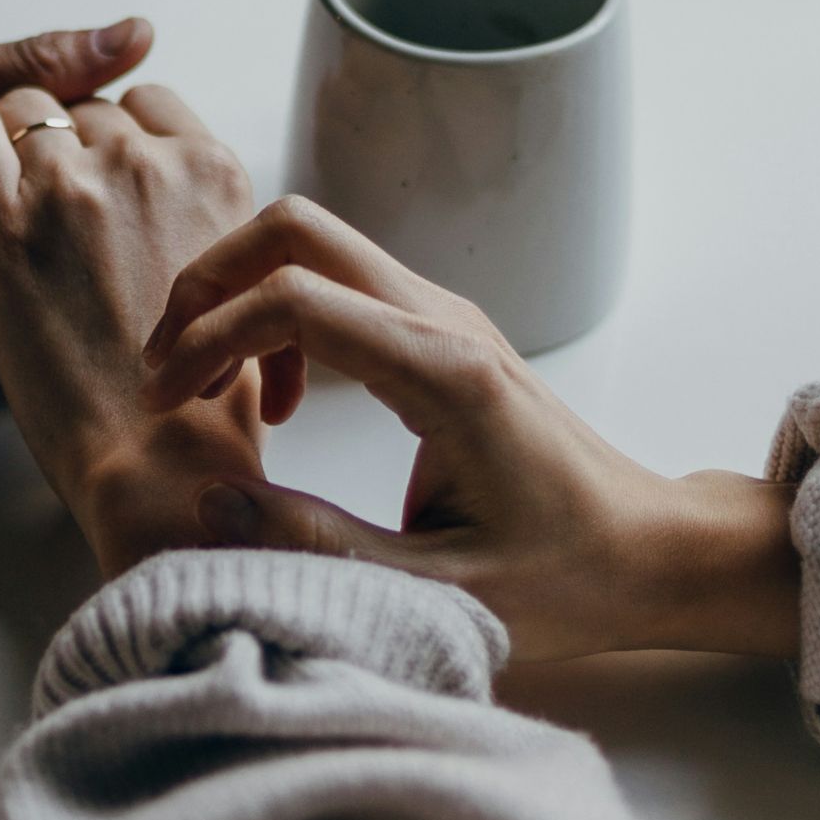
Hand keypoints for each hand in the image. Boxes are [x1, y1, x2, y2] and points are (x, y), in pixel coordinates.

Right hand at [0, 19, 154, 371]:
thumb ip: (33, 66)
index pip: (105, 156)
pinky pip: (34, 318)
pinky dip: (31, 283)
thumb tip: (137, 35)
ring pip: (72, 281)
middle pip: (99, 228)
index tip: (43, 112)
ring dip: (65, 242)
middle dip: (89, 187)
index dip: (89, 126)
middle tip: (23, 156)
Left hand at [0, 85, 261, 576]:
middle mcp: (147, 164)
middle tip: (54, 212)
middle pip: (87, 107)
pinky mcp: (2, 224)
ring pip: (26, 108)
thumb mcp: (240, 282)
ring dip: (14, 145)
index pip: (150, 103)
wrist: (157, 461)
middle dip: (67, 145)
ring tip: (11, 207)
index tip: (103, 178)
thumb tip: (180, 205)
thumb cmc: (203, 398)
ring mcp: (73, 186)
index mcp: (214, 173)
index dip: (119, 136)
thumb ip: (209, 221)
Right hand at [141, 196, 800, 660]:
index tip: (167, 401)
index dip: (208, 337)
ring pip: (313, 244)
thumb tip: (210, 504)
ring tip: (209, 387)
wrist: (652, 551)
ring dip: (241, 295)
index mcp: (444, 372)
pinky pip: (339, 283)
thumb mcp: (436, 590)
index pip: (294, 299)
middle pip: (297, 228)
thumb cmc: (566, 577)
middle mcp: (444, 320)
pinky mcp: (440, 330)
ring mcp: (445, 314)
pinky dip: (280, 316)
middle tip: (169, 368)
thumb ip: (318, 546)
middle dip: (210, 282)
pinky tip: (279, 401)